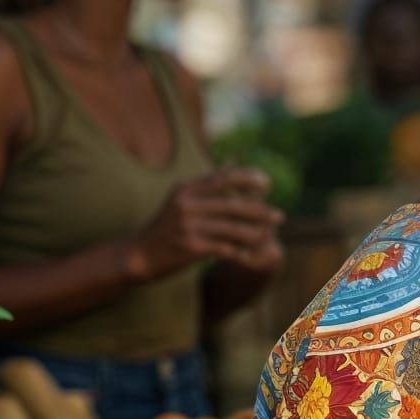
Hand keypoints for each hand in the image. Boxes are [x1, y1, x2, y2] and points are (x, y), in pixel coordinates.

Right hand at [128, 168, 283, 280]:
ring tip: (268, 236)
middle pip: (233, 205)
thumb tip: (232, 162)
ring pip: (233, 229)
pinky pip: (225, 249)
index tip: (267, 183)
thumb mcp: (180, 199)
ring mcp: (189, 226)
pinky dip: (240, 252)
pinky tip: (250, 255)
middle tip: (279, 216)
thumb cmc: (166, 225)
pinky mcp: (191, 247)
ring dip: (255, 233)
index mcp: (186, 189)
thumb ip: (206, 185)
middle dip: (260, 210)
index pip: (223, 178)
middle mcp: (187, 205)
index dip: (249, 178)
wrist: (140, 253)